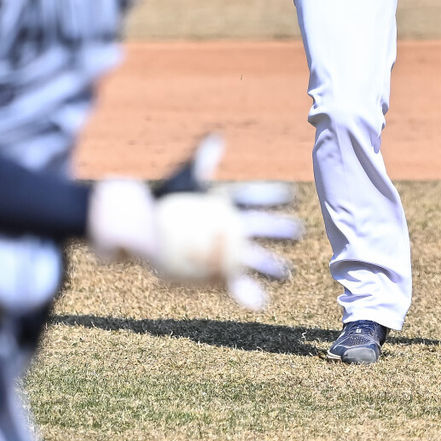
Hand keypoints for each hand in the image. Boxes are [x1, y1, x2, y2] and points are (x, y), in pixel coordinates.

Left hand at [88, 135, 300, 308]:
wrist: (141, 227)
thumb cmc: (166, 199)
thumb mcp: (186, 179)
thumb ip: (204, 160)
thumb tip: (218, 138)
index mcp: (223, 202)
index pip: (251, 198)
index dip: (270, 197)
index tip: (291, 196)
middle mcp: (226, 226)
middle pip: (257, 229)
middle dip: (277, 231)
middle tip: (299, 232)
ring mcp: (220, 249)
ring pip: (250, 259)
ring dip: (269, 267)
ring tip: (287, 273)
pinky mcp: (211, 272)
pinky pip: (231, 284)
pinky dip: (246, 293)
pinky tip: (260, 302)